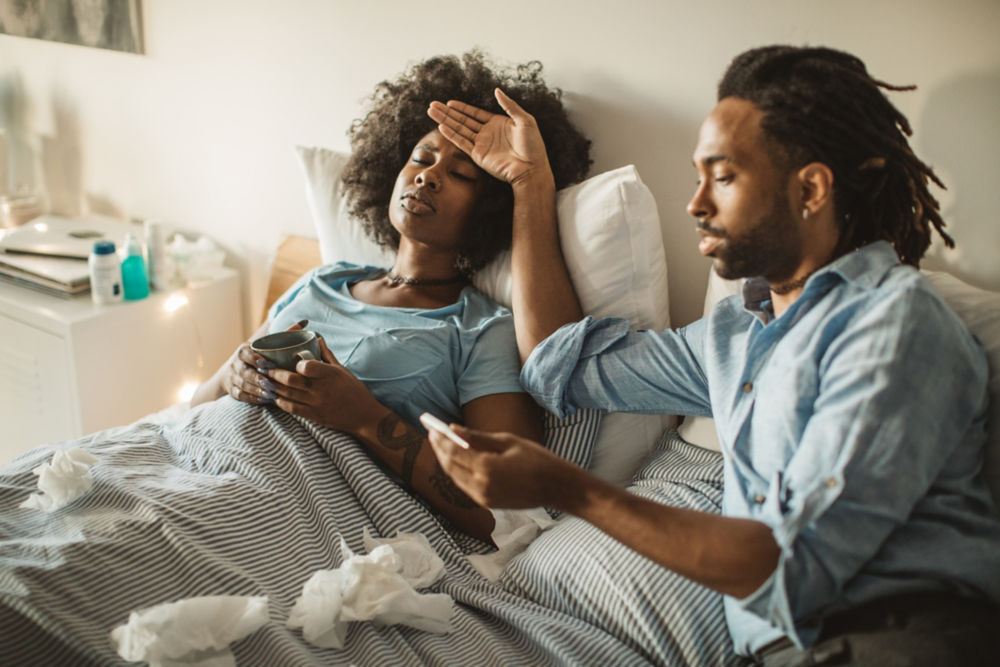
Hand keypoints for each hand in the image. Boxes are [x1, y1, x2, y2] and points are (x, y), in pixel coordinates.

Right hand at [220, 320, 309, 404]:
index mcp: (243, 351)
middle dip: (258, 379)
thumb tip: (304, 322)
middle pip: (245, 372)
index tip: (269, 364)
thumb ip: (284, 335)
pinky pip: (242, 396)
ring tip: (273, 394)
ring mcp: (233, 378)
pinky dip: (254, 398)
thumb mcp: (266, 345)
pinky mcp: (233, 391)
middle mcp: (236, 364)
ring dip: (258, 390)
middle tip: (273, 384)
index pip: (246, 354)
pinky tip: (266, 400)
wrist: (232, 372)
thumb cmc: (257, 356)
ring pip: (244, 385)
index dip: (256, 359)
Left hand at [265, 336, 381, 433]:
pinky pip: (292, 409)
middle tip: (265, 368)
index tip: (292, 361)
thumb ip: (327, 355)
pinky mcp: (314, 416)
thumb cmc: (354, 390)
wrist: (364, 416)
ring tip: (264, 381)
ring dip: (274, 387)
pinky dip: (281, 402)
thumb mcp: (343, 370)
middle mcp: (322, 389)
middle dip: (275, 374)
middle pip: (291, 380)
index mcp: (330, 375)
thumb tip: (317, 338)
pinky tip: (276, 397)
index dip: (297, 364)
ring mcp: (317, 404)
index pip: (307, 367)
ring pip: (288, 394)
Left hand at [426, 424, 579, 509]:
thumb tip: (454, 429)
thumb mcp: (507, 441)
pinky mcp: (487, 504)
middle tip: (433, 434)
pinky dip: (457, 472)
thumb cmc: (536, 459)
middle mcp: (480, 486)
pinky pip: (465, 486)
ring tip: (441, 445)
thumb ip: (477, 437)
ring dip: (446, 461)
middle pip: (450, 467)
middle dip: (439, 450)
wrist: (556, 488)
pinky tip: (457, 460)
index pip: (453, 452)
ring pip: (455, 478)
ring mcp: (483, 498)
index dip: (440, 440)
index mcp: (486, 468)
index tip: (432, 428)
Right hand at [428, 88, 553, 187]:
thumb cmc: (533, 145)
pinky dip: (452, 135)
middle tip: (432, 105)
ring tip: (431, 112)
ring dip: (445, 121)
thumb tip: (496, 90)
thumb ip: (509, 105)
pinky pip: (462, 143)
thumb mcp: (525, 120)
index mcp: (498, 123)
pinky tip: (441, 127)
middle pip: (463, 120)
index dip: (462, 108)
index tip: (449, 102)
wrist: (532, 168)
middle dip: (447, 113)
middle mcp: (487, 133)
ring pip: (459, 129)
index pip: (475, 113)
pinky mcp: (479, 155)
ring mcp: (482, 145)